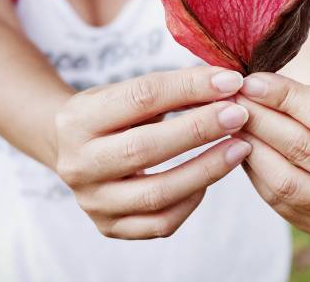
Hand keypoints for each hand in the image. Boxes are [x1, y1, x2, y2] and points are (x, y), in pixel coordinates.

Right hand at [53, 66, 252, 239]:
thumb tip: (226, 86)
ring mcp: (92, 201)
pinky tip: (209, 180)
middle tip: (238, 115)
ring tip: (238, 147)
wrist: (71, 150)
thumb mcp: (126, 92)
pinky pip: (160, 223)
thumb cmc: (109, 114)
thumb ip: (171, 90)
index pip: (141, 97)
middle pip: (145, 148)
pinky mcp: (109, 227)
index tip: (230, 81)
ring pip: (157, 194)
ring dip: (206, 169)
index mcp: (77, 120)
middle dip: (199, 129)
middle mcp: (77, 164)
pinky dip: (191, 201)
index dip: (189, 87)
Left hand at [234, 72, 309, 235]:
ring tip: (230, 124)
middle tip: (231, 102)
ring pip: (286, 180)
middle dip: (261, 121)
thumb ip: (294, 94)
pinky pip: (275, 198)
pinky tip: (239, 148)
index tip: (250, 82)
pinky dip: (252, 170)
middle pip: (304, 149)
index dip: (284, 97)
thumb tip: (247, 88)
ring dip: (250, 147)